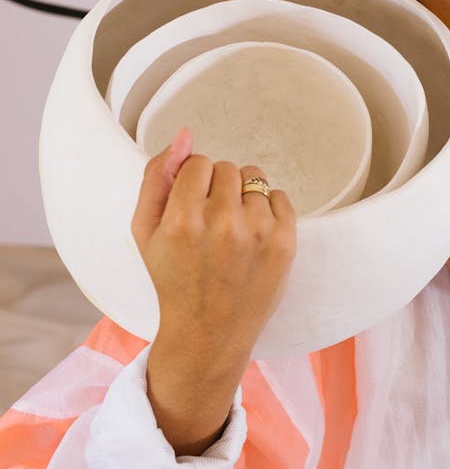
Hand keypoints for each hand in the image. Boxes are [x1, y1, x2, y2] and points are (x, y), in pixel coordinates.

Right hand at [131, 129, 296, 454]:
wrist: (209, 334)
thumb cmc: (173, 278)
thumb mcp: (145, 231)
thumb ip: (157, 176)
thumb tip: (184, 134)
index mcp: (181, 220)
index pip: (197, 162)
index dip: (194, 184)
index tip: (192, 210)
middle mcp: (221, 224)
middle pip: (227, 167)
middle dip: (218, 189)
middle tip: (211, 225)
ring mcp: (257, 233)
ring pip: (255, 177)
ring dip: (244, 197)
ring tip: (233, 231)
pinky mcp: (286, 242)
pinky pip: (280, 196)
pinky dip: (268, 210)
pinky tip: (253, 238)